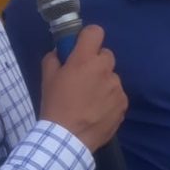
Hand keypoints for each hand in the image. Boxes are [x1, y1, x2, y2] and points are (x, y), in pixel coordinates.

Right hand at [39, 25, 127, 151]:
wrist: (68, 138)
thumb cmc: (55, 105)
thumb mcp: (46, 79)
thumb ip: (53, 58)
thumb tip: (60, 53)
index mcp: (84, 59)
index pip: (95, 32)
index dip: (88, 37)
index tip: (81, 47)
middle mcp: (105, 69)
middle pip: (106, 55)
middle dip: (95, 62)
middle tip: (83, 78)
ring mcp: (117, 87)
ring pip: (111, 77)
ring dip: (102, 83)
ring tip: (89, 100)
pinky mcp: (123, 104)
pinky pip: (116, 95)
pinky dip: (109, 99)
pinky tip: (97, 111)